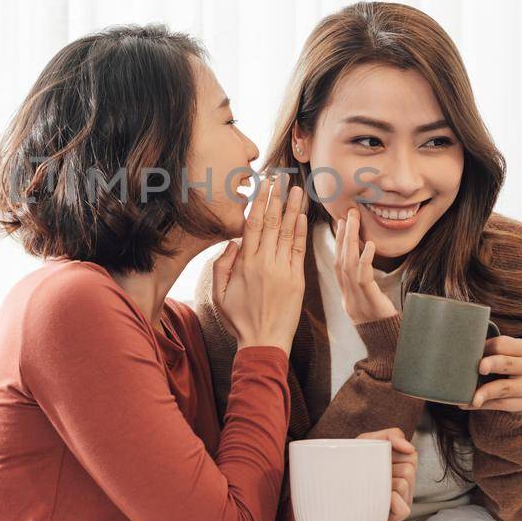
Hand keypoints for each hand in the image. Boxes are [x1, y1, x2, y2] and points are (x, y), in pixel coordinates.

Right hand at [212, 173, 308, 353]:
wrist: (263, 342)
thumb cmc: (239, 320)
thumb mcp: (218, 294)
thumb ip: (221, 266)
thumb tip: (232, 243)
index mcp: (245, 264)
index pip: (253, 225)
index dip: (259, 202)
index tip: (264, 185)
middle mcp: (265, 263)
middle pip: (271, 223)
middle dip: (276, 198)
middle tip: (281, 178)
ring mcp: (283, 270)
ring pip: (288, 233)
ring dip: (293, 209)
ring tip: (297, 190)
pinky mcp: (297, 280)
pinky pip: (299, 250)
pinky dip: (301, 232)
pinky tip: (302, 216)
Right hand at [334, 207, 399, 324]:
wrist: (387, 350)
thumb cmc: (384, 329)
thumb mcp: (372, 307)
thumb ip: (368, 290)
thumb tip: (370, 270)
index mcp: (348, 298)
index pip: (338, 266)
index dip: (338, 244)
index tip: (341, 224)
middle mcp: (348, 297)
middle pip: (340, 261)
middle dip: (342, 236)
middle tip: (345, 214)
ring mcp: (356, 299)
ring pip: (348, 265)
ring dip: (350, 240)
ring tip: (353, 219)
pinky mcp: (369, 301)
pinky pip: (363, 277)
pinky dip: (365, 259)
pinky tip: (368, 244)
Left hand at [357, 427, 416, 520]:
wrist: (330, 485)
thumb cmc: (351, 462)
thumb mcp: (368, 441)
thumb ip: (391, 435)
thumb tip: (409, 448)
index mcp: (402, 467)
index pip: (411, 455)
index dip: (394, 453)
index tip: (377, 457)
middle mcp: (405, 485)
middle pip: (409, 469)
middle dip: (388, 467)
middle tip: (372, 473)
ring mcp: (402, 501)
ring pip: (404, 484)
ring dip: (384, 483)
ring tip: (370, 486)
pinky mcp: (395, 517)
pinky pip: (403, 509)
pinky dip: (391, 501)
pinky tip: (376, 498)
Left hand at [460, 336, 521, 412]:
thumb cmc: (512, 365)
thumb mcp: (509, 353)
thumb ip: (492, 351)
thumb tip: (465, 351)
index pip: (502, 344)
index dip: (484, 347)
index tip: (470, 351)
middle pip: (508, 363)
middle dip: (492, 364)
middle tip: (479, 368)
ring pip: (505, 388)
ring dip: (485, 392)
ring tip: (470, 397)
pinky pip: (504, 405)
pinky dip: (485, 404)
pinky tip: (471, 403)